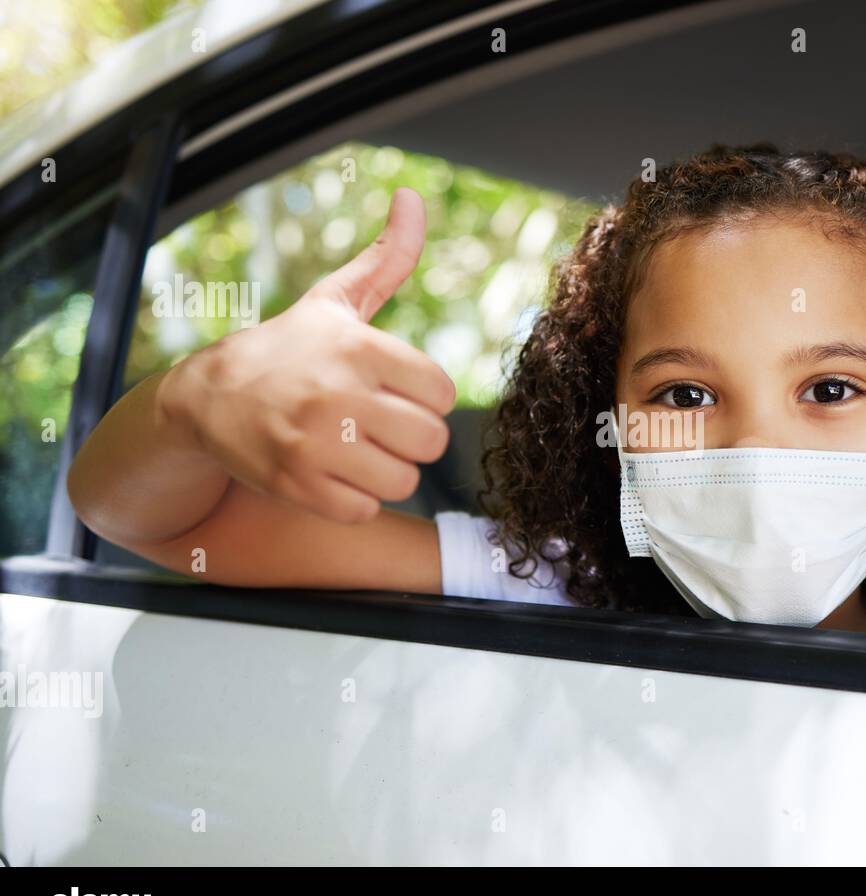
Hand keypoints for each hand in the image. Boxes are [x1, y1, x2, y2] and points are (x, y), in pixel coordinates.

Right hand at [158, 188, 454, 523]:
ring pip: (403, 480)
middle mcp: (338, 395)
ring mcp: (316, 444)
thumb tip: (413, 197)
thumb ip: (387, 258)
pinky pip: (365, 509)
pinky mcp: (297, 487)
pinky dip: (354, 499)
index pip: (442, 393)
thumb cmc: (288, 348)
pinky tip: (332, 473)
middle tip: (378, 425)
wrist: (205, 397)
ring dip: (385, 471)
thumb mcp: (334, 301)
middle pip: (431, 441)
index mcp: (359, 348)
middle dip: (410, 437)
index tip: (393, 391)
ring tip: (355, 449)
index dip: (423, 398)